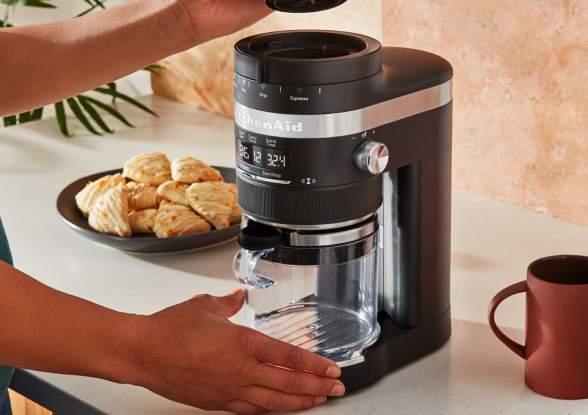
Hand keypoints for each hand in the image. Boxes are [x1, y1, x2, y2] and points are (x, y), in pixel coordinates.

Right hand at [131, 290, 343, 413]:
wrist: (141, 352)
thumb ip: (228, 301)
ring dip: (299, 402)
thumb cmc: (169, 329)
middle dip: (317, 387)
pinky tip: (280, 408)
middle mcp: (240, 370)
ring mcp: (228, 390)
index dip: (315, 365)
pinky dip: (270, 410)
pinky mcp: (215, 403)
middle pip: (288, 383)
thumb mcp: (206, 305)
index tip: (332, 368)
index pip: (289, 357)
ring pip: (273, 402)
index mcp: (243, 343)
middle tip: (337, 389)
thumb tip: (239, 295)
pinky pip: (250, 410)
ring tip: (318, 401)